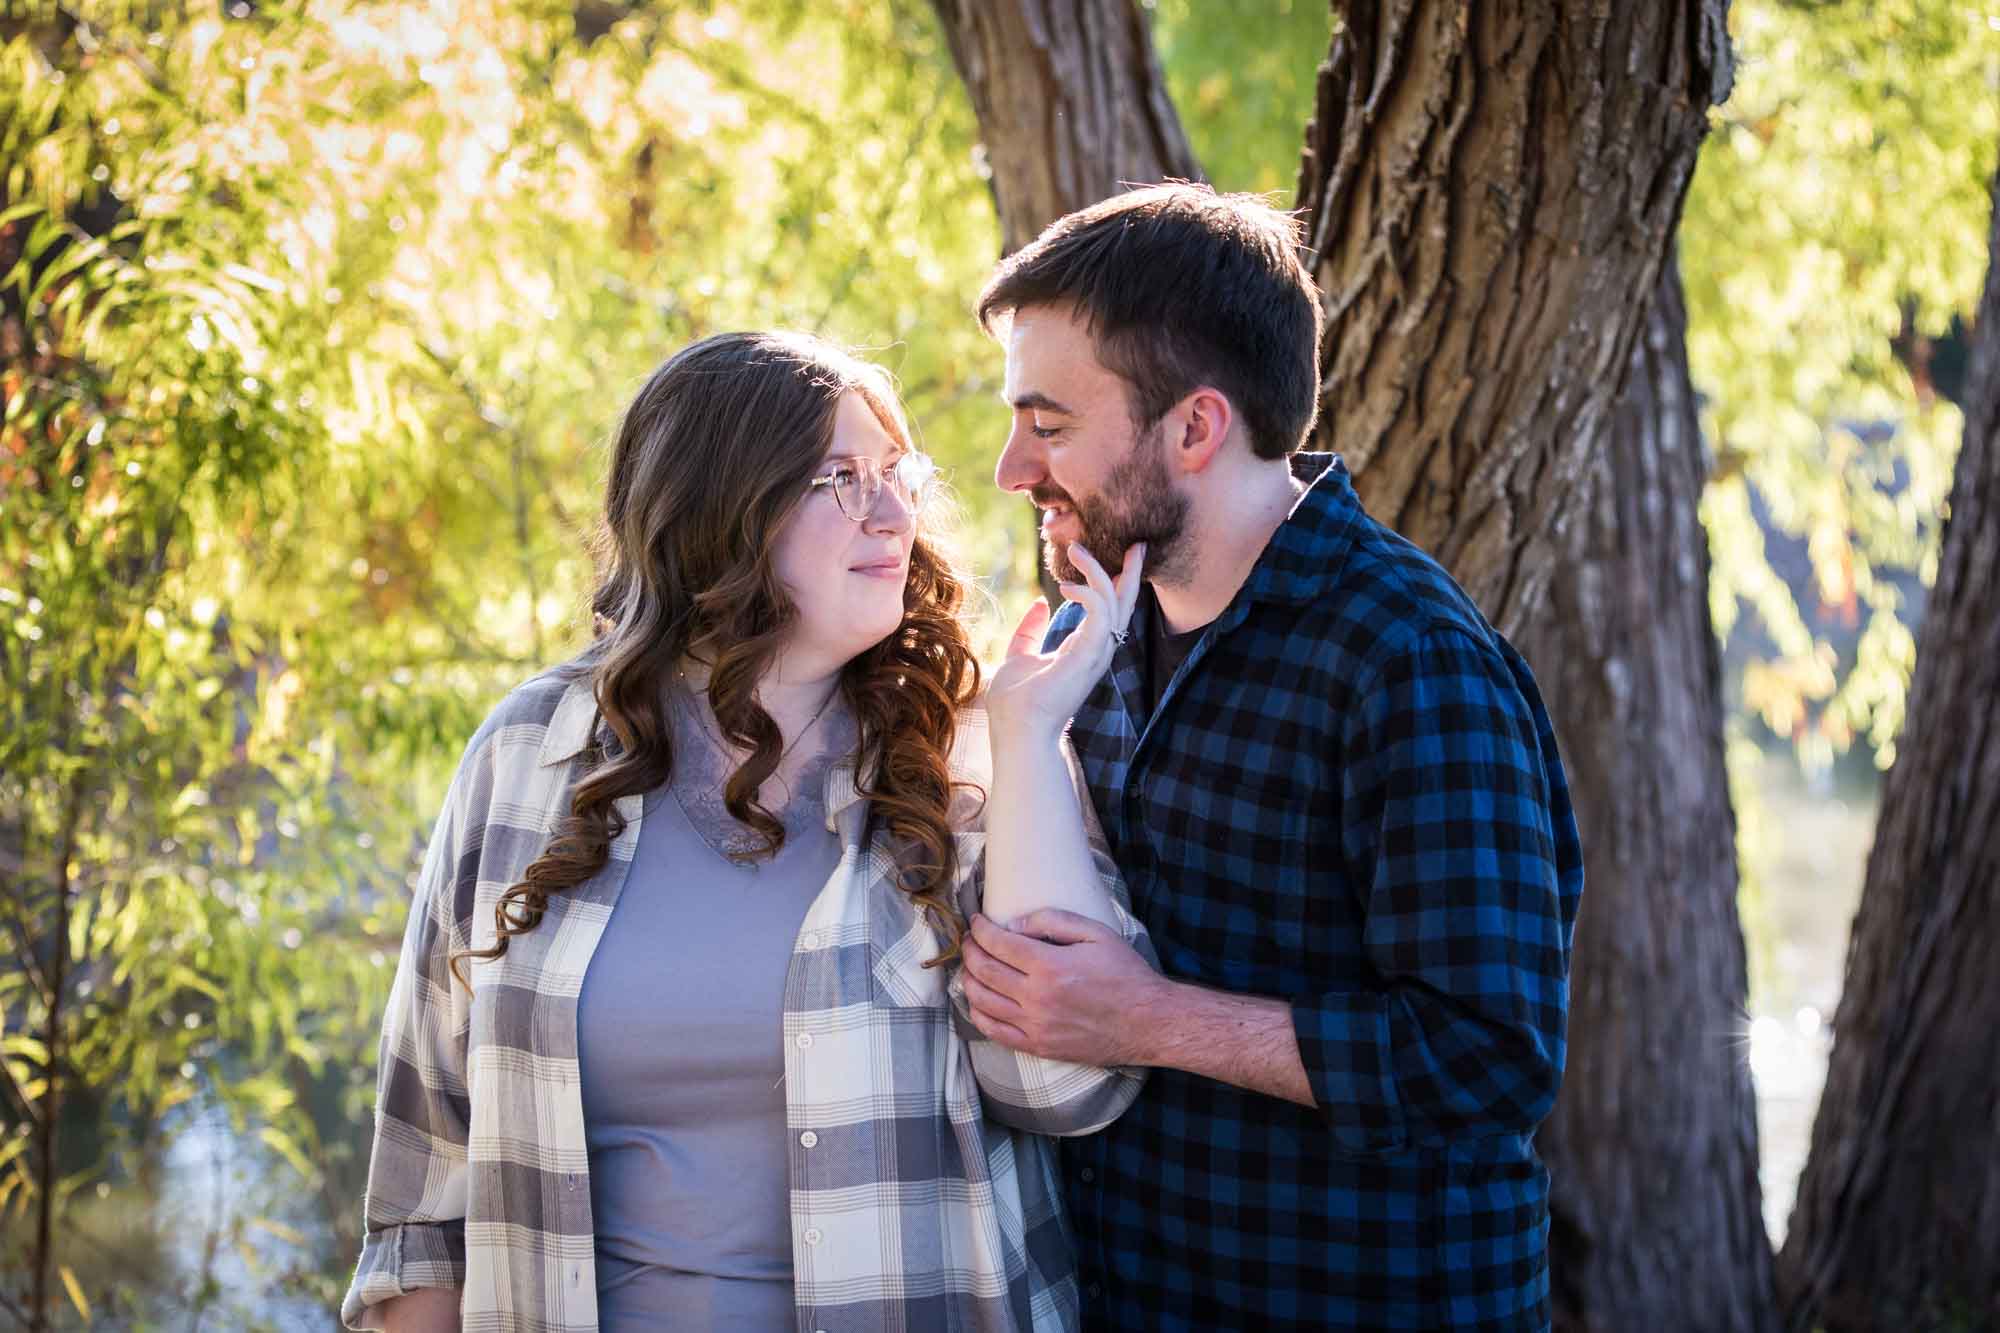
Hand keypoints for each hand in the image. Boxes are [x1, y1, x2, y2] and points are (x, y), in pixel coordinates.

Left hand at [959, 909, 1165, 1066]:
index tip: (976, 922)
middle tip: (969, 940)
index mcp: (1050, 966)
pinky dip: (977, 1014)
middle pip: (983, 970)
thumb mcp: (1095, 933)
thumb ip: (1052, 922)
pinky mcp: (1038, 1047)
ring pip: (982, 1001)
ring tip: (970, 966)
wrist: (1147, 1022)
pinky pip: (994, 1032)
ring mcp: (1035, 1026)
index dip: (980, 929)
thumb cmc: (1125, 974)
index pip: (997, 943)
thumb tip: (1013, 923)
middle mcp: (1037, 998)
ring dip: (968, 979)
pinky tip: (978, 1000)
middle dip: (969, 950)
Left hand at [986, 542, 1143, 743]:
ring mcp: (1096, 654)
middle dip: (1131, 573)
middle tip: (1136, 543)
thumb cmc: (1015, 705)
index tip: (1112, 557)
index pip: (1109, 612)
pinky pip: (1101, 613)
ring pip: (1115, 603)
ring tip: (1076, 550)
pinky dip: (1087, 593)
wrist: (1015, 733)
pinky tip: (1065, 587)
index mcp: (1084, 651)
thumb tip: (1038, 605)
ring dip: (1099, 572)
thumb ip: (1030, 632)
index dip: (1113, 584)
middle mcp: (1097, 652)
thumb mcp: (1019, 656)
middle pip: (1125, 605)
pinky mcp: (1089, 655)